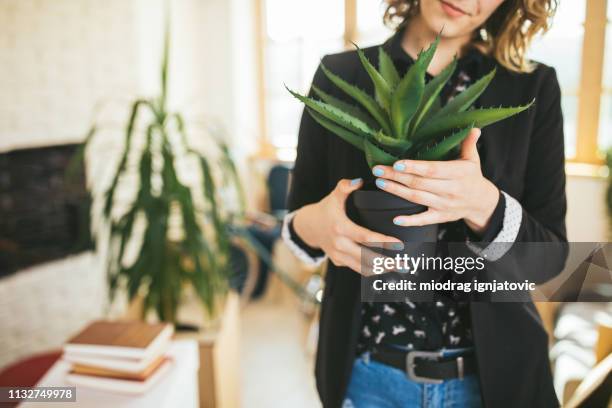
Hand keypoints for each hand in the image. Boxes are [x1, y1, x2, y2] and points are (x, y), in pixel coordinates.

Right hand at [293, 178, 400, 273]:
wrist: (309, 226)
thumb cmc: (326, 209)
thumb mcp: (333, 196)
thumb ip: (345, 186)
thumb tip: (359, 180)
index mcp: (341, 228)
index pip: (366, 238)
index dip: (384, 241)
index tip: (400, 244)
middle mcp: (339, 245)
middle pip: (366, 258)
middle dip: (386, 262)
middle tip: (405, 263)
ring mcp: (338, 256)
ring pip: (362, 268)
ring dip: (381, 270)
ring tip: (398, 267)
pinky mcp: (338, 262)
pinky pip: (357, 268)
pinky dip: (371, 270)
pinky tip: (385, 268)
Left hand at [371, 128, 498, 234]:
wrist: (481, 202)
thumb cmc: (472, 177)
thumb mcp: (472, 159)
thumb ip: (468, 144)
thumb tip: (473, 128)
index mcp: (458, 173)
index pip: (432, 170)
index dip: (414, 167)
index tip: (396, 164)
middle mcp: (451, 189)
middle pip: (419, 183)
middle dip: (396, 176)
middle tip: (378, 170)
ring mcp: (444, 205)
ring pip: (417, 198)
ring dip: (396, 191)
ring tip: (380, 182)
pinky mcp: (441, 217)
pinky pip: (424, 220)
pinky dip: (409, 221)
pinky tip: (395, 218)